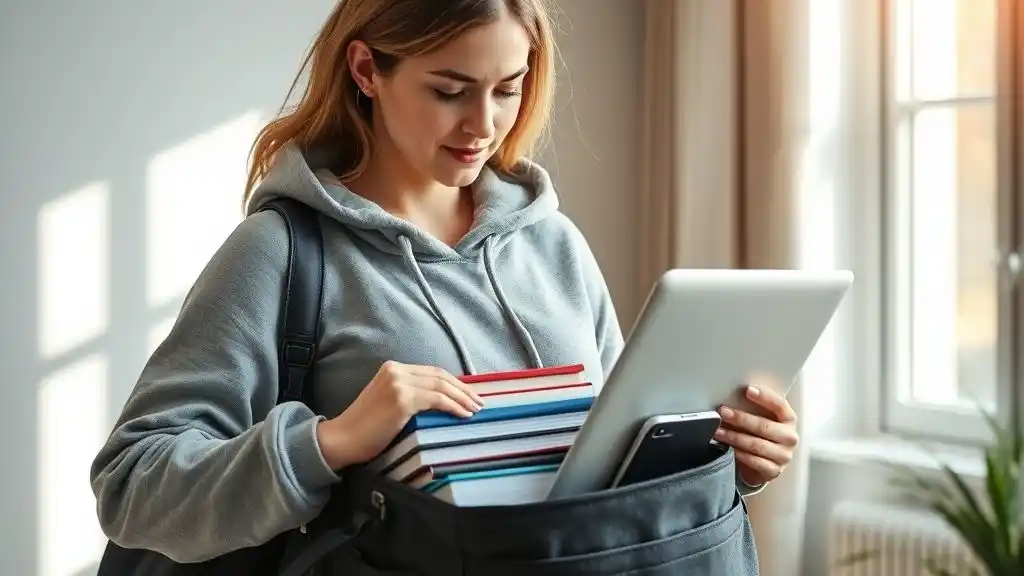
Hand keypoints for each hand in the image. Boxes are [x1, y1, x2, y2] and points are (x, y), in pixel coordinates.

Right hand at [316, 360, 484, 468]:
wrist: (342, 439)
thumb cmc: (365, 429)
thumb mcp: (388, 403)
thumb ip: (410, 396)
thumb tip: (442, 403)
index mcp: (393, 368)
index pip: (432, 372)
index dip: (454, 383)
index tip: (469, 394)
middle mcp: (396, 371)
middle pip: (440, 376)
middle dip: (463, 389)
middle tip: (479, 401)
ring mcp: (399, 383)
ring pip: (441, 386)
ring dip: (462, 398)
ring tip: (476, 409)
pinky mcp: (402, 399)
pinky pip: (437, 400)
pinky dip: (454, 406)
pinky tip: (463, 414)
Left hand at [713, 382, 798, 486]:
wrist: (763, 464)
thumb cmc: (760, 435)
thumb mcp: (760, 419)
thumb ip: (752, 408)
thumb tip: (730, 397)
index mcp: (788, 419)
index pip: (780, 405)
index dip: (765, 397)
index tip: (748, 390)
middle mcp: (789, 437)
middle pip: (764, 426)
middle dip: (741, 419)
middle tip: (723, 412)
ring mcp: (783, 456)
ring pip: (757, 445)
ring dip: (734, 437)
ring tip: (718, 431)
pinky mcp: (774, 471)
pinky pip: (754, 461)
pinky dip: (739, 454)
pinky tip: (728, 448)